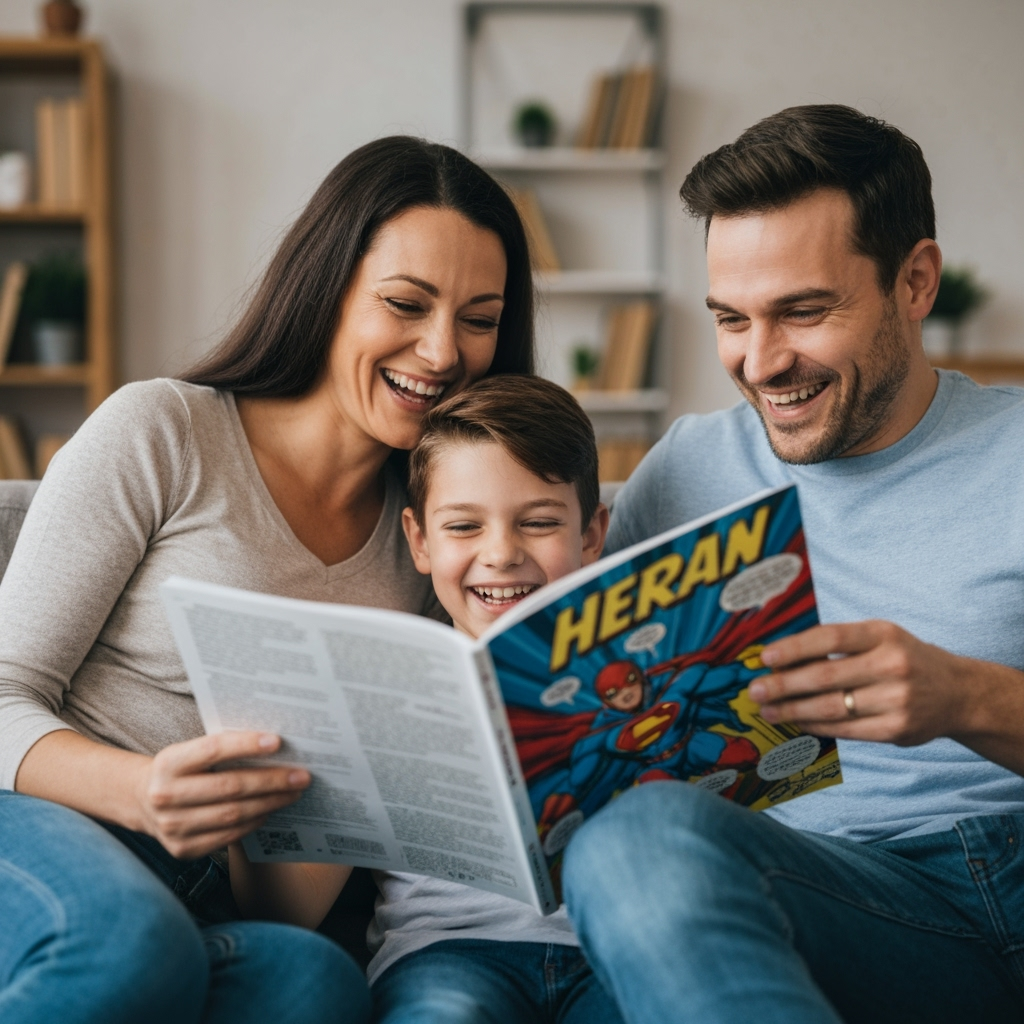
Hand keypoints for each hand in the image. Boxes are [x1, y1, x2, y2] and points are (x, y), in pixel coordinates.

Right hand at [136, 731, 309, 859]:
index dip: (246, 745)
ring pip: (233, 814)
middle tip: (302, 775)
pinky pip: (228, 836)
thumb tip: (275, 746)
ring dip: (270, 803)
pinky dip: (254, 822)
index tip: (278, 741)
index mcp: (168, 762)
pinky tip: (270, 810)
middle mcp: (166, 796)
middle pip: (230, 787)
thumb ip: (222, 749)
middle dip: (271, 781)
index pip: (213, 750)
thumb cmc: (181, 769)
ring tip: (294, 793)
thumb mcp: (190, 752)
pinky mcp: (183, 849)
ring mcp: (172, 827)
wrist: (143, 801)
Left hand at [750, 620, 971, 745]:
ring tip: (768, 710)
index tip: (766, 656)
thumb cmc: (903, 658)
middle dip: (784, 684)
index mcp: (884, 634)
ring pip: (831, 707)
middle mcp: (892, 665)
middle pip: (825, 675)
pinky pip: (845, 729)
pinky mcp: (896, 729)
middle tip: (755, 691)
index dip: (794, 647)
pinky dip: (815, 725)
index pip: (831, 638)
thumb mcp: (879, 638)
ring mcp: (897, 700)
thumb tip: (782, 658)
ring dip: (792, 710)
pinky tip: (796, 721)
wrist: (957, 693)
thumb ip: (839, 645)